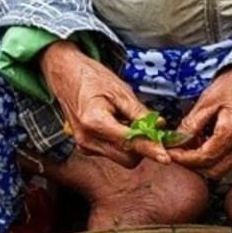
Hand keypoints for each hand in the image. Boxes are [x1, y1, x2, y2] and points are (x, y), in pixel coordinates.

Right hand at [41, 41, 167, 167]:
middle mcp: (87, 139)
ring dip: (132, 144)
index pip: (129, 142)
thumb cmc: (91, 78)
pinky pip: (111, 152)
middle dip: (142, 146)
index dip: (150, 148)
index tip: (165, 157)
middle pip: (127, 158)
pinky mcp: (85, 147)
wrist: (66, 74)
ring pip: (120, 157)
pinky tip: (118, 124)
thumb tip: (159, 126)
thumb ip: (139, 112)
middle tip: (149, 127)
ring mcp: (84, 145)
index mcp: (94, 122)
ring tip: (126, 119)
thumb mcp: (119, 90)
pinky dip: (121, 142)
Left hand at [171, 66, 231, 179]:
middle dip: (193, 164)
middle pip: (214, 171)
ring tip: (194, 144)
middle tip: (179, 151)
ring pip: (224, 169)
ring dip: (206, 162)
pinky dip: (219, 157)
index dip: (183, 159)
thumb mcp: (208, 99)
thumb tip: (176, 142)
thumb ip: (191, 124)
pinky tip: (210, 141)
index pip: (204, 158)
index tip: (170, 153)